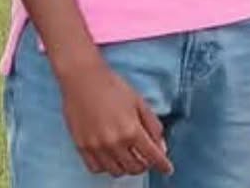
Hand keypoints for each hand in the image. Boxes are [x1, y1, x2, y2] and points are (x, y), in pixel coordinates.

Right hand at [59, 54, 173, 176]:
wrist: (83, 78)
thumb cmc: (112, 86)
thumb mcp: (139, 101)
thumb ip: (152, 125)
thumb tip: (161, 147)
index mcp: (131, 129)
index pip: (152, 156)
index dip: (162, 165)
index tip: (167, 169)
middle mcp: (114, 142)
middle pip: (135, 168)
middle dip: (145, 165)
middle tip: (146, 157)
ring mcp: (97, 147)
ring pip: (117, 172)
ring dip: (127, 167)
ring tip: (128, 156)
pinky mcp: (82, 147)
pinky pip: (97, 169)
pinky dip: (107, 166)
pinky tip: (110, 156)